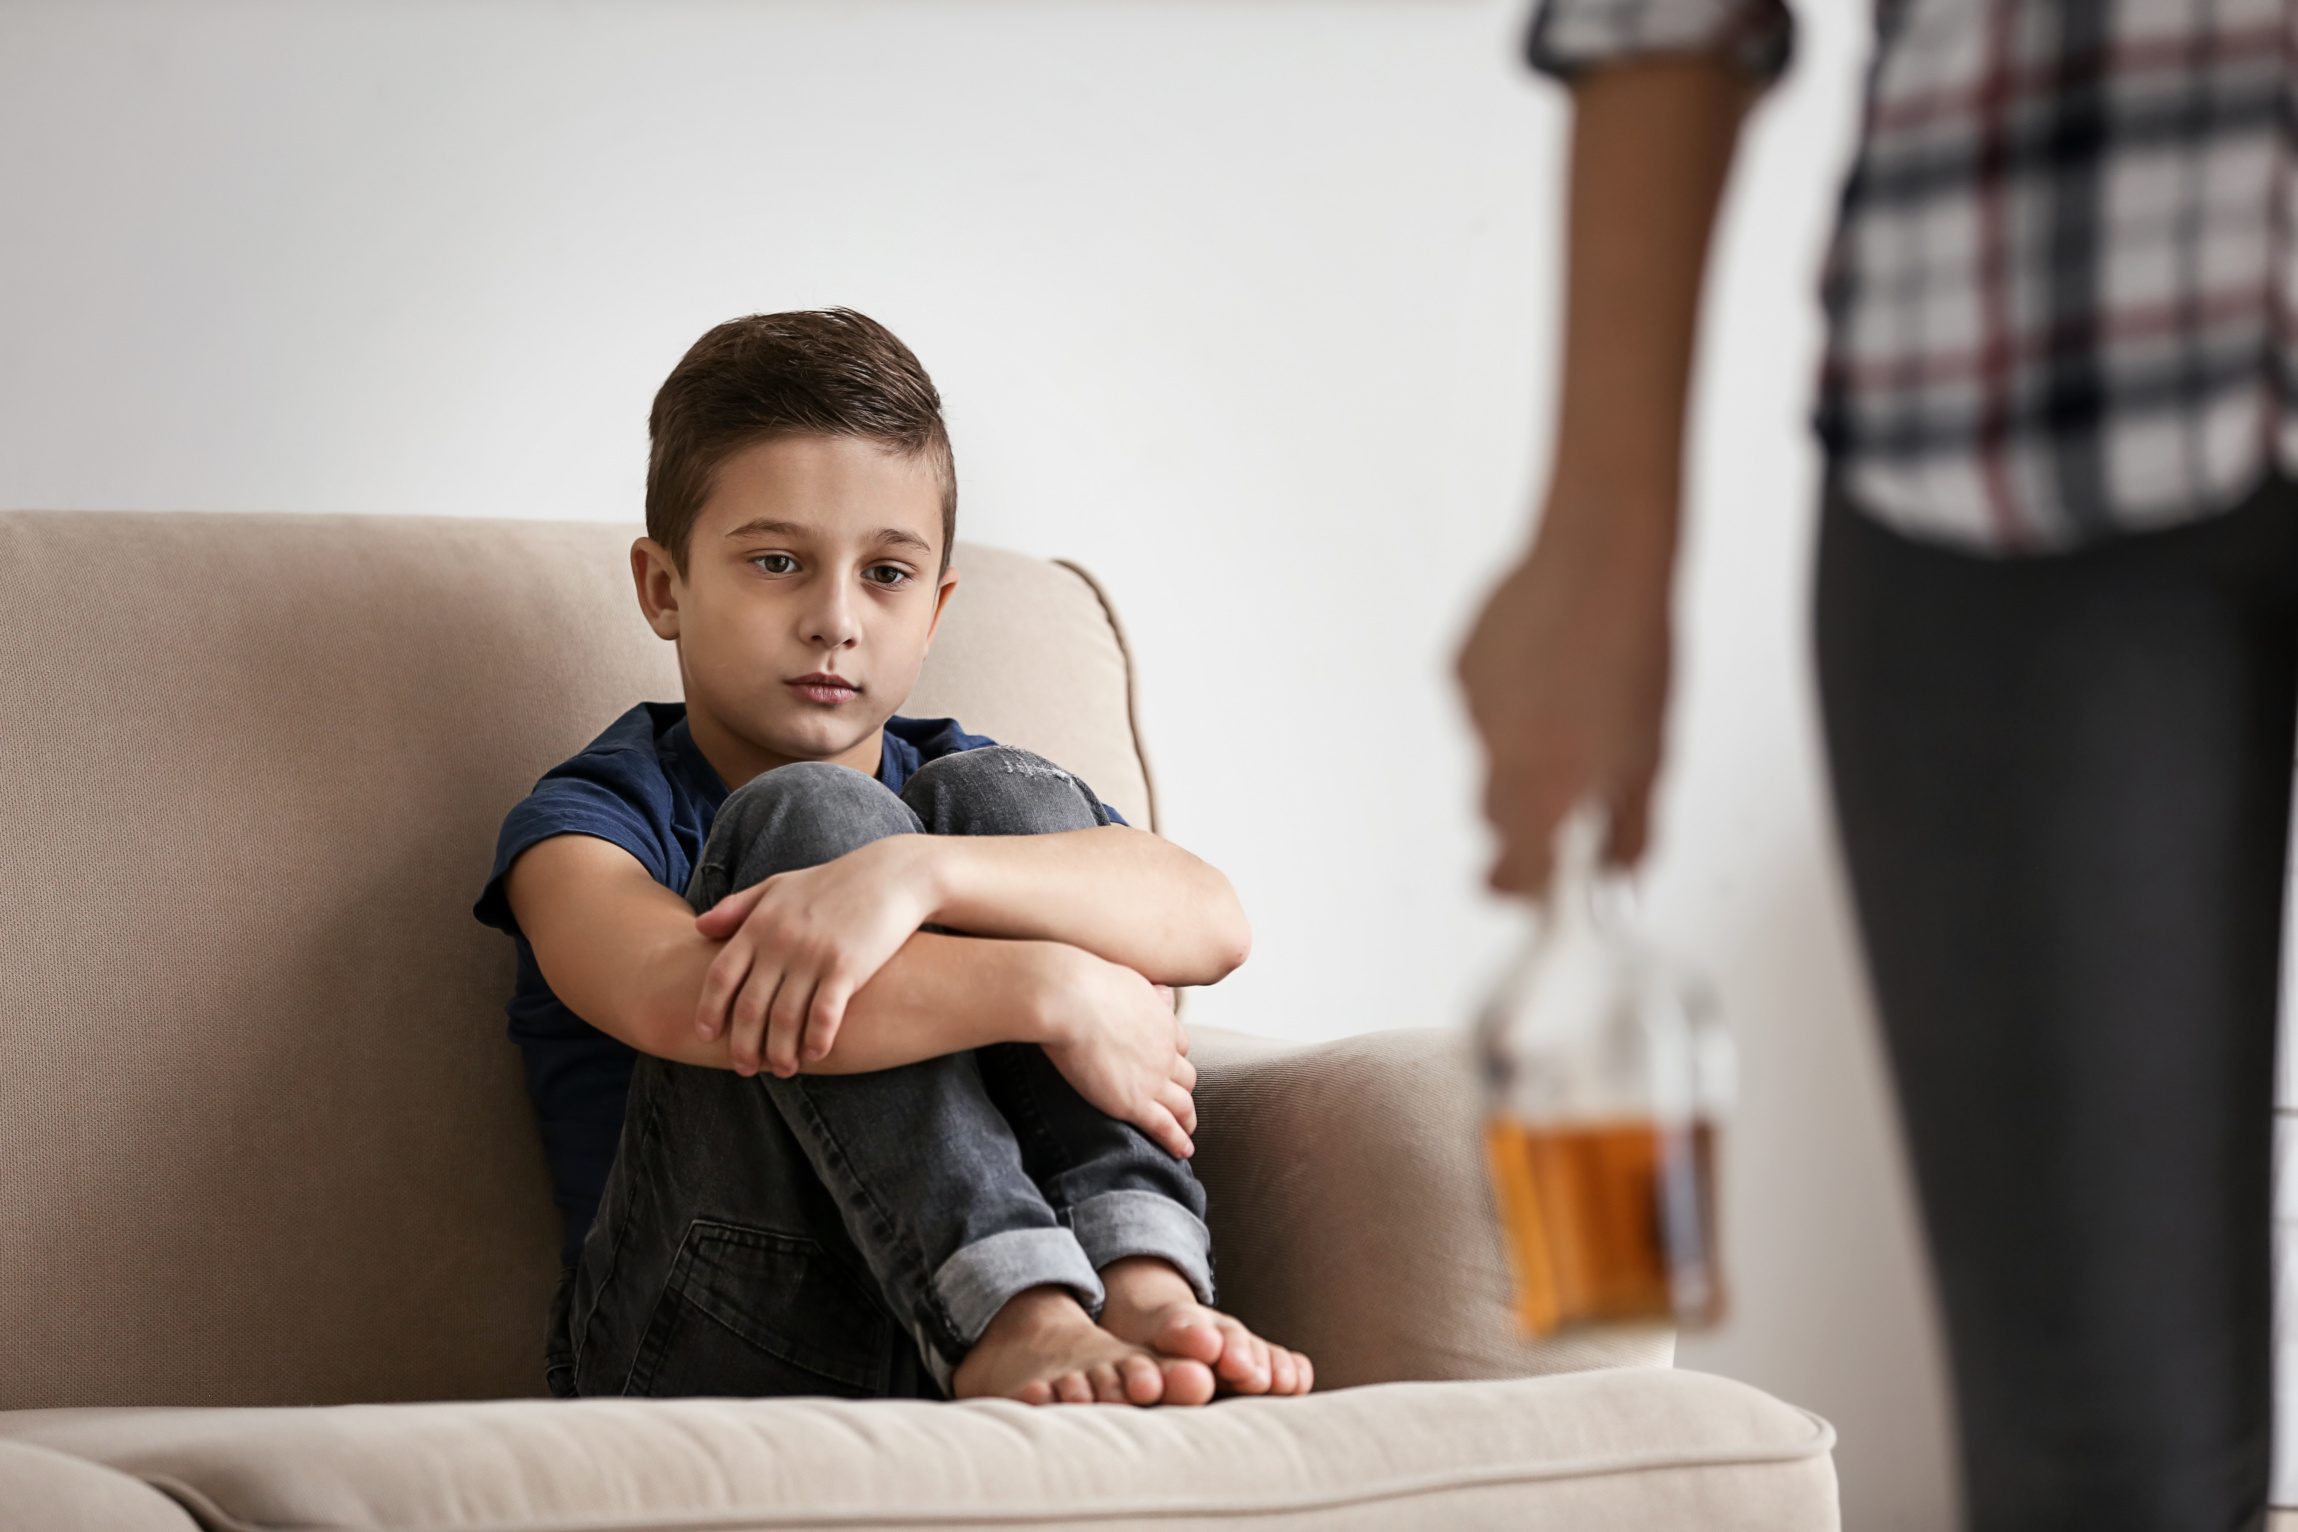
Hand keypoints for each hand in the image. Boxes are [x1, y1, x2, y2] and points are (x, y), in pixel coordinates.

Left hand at [689, 836, 936, 1076]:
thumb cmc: (832, 884)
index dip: (710, 1010)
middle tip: (745, 1068)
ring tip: (782, 1070)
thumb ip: (738, 907)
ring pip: (785, 1018)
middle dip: (743, 1044)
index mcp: (760, 924)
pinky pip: (824, 1015)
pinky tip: (815, 1055)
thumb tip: (699, 928)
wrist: (892, 875)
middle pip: (749, 1006)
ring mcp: (813, 955)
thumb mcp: (779, 886)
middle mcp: (781, 942)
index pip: (721, 976)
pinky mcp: (847, 966)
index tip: (707, 1036)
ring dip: (780, 1052)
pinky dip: (816, 1041)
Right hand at [1035, 949, 1196, 1158]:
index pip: (1179, 1045)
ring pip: (1182, 1104)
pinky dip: (1177, 1140)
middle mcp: (1165, 1051)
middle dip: (1184, 1090)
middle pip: (1185, 1076)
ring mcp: (1152, 1078)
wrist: (1069, 998)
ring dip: (1186, 1119)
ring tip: (1187, 1131)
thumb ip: (1146, 990)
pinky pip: (1164, 1127)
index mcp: (1162, 1020)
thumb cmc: (1086, 981)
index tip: (1169, 1067)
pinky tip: (1182, 1151)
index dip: (1175, 1058)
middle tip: (1181, 1103)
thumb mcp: (1128, 976)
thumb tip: (1160, 991)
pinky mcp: (1134, 1101)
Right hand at [1453, 490, 1674, 893]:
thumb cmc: (1635, 651)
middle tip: (1567, 783)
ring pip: (1491, 752)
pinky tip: (1546, 663)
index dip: (1519, 888)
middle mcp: (1497, 758)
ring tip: (1571, 697)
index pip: (1514, 872)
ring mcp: (1471, 711)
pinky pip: (1479, 703)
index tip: (1525, 891)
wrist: (1602, 559)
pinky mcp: (1459, 668)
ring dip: (1523, 744)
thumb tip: (1621, 875)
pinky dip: (1508, 698)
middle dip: (1525, 814)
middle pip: (1495, 815)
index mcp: (1547, 789)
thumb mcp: (1651, 754)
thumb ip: (1632, 827)